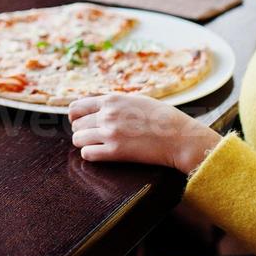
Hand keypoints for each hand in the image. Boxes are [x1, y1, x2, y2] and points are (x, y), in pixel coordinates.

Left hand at [67, 93, 221, 173]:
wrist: (179, 136)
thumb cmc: (162, 118)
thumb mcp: (136, 100)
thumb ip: (115, 103)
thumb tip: (96, 107)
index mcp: (112, 100)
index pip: (76, 107)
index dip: (76, 116)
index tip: (82, 122)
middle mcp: (107, 115)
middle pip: (75, 125)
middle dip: (83, 131)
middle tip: (95, 136)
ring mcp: (110, 133)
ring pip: (78, 140)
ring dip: (85, 143)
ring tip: (99, 145)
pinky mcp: (115, 152)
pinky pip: (87, 154)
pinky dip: (91, 155)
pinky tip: (102, 154)